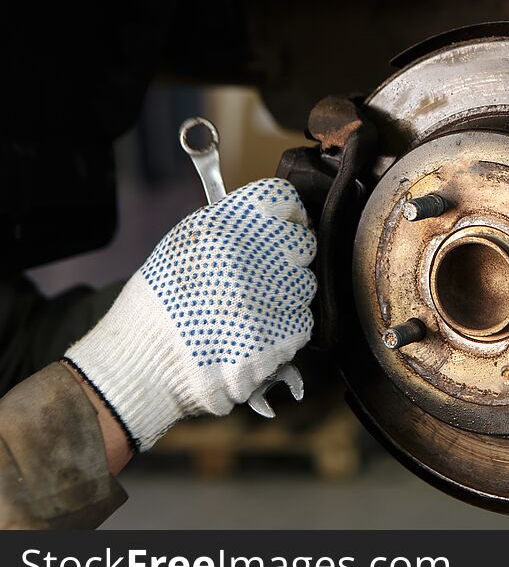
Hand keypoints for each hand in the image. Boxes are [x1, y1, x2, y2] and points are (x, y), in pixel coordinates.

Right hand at [65, 178, 316, 451]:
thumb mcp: (182, 246)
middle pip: (303, 243)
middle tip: (263, 280)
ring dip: (286, 298)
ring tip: (247, 313)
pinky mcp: (282, 334)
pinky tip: (252, 335)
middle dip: (289, 260)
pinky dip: (284, 332)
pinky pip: (302, 323)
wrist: (145, 368)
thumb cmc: (159, 308)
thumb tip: (272, 219)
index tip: (283, 229)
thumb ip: (228, 226)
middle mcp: (250, 254)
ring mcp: (269, 295)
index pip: (283, 198)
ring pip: (305, 286)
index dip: (288, 216)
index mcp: (223, 226)